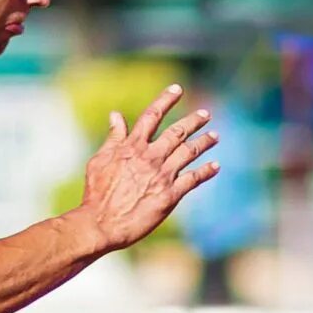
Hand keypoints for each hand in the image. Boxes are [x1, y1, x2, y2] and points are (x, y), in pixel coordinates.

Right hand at [75, 83, 220, 251]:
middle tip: (205, 114)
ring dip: (204, 142)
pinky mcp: (170, 195)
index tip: (178, 88)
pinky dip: (206, 171)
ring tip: (215, 136)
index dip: (166, 100)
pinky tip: (215, 166)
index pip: (152, 115)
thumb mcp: (100, 159)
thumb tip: (116, 115)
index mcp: (132, 146)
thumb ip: (113, 138)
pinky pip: (194, 179)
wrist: (101, 223)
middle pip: (177, 132)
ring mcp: (162, 175)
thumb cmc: (96, 192)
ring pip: (189, 152)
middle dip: (194, 121)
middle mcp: (150, 157)